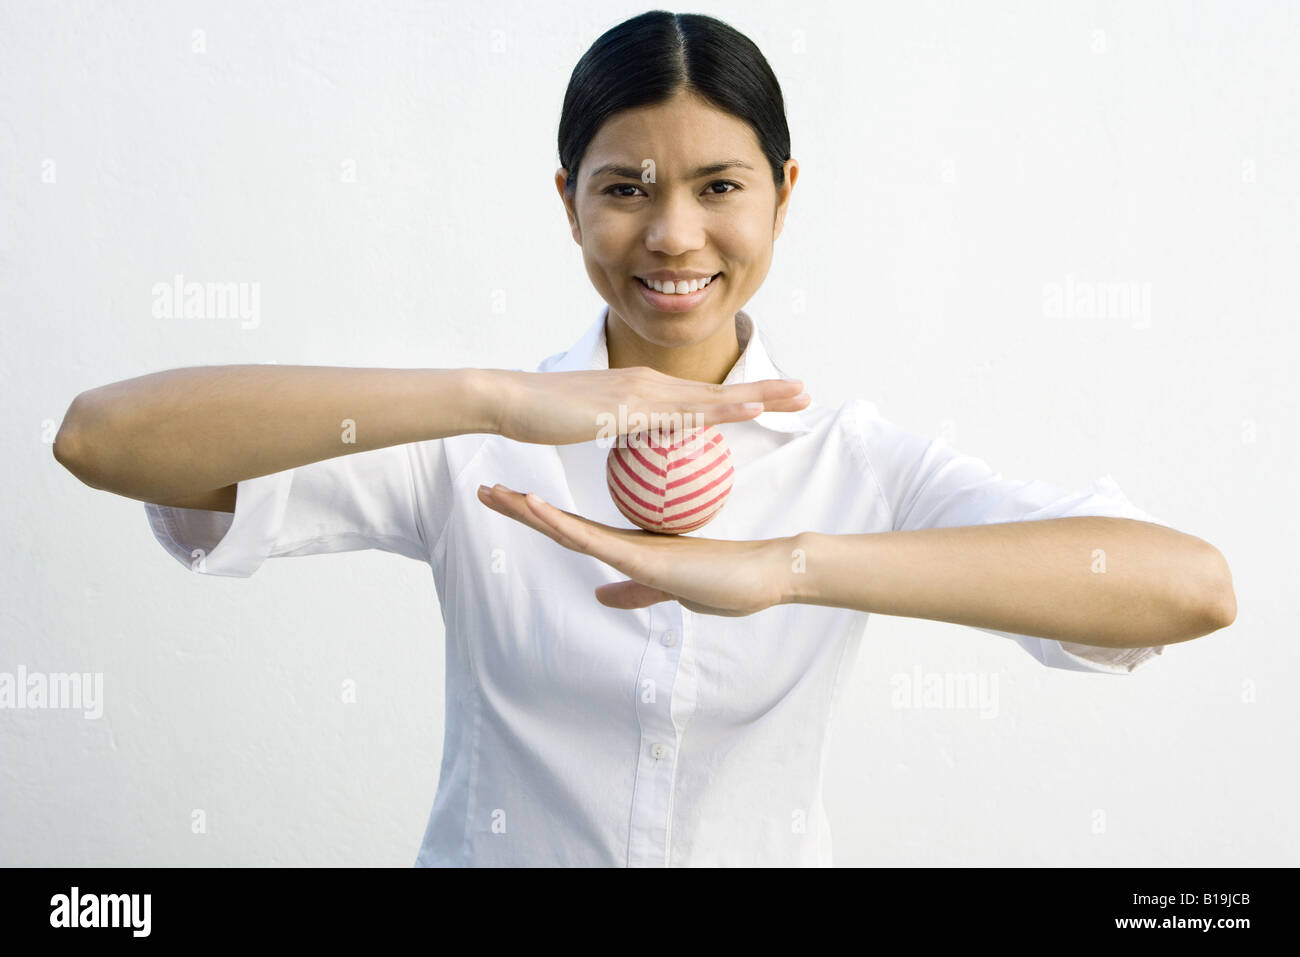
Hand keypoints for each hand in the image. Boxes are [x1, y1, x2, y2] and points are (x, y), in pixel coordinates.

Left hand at [476, 484, 800, 616]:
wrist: (765, 574)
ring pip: (567, 526)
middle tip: (484, 489)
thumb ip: (632, 593)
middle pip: (560, 521)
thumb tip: (599, 597)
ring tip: (493, 493)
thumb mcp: (664, 592)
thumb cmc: (725, 583)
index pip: (571, 529)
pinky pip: (592, 539)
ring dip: (527, 510)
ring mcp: (631, 546)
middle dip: (519, 507)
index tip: (508, 500)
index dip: (538, 515)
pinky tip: (534, 507)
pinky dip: (558, 523)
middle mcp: (623, 540)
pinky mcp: (643, 557)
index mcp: (627, 546)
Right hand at [489, 366, 808, 445]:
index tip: (778, 400)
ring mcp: (640, 392)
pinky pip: (682, 412)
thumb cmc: (544, 416)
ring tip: (796, 397)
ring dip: (756, 394)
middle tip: (808, 393)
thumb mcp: (592, 428)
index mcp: (643, 390)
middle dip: (767, 389)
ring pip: (709, 396)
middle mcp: (649, 384)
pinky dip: (719, 409)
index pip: (702, 396)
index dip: (742, 396)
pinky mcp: (627, 406)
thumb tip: (636, 452)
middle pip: (718, 389)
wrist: (509, 399)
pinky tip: (747, 410)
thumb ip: (619, 436)